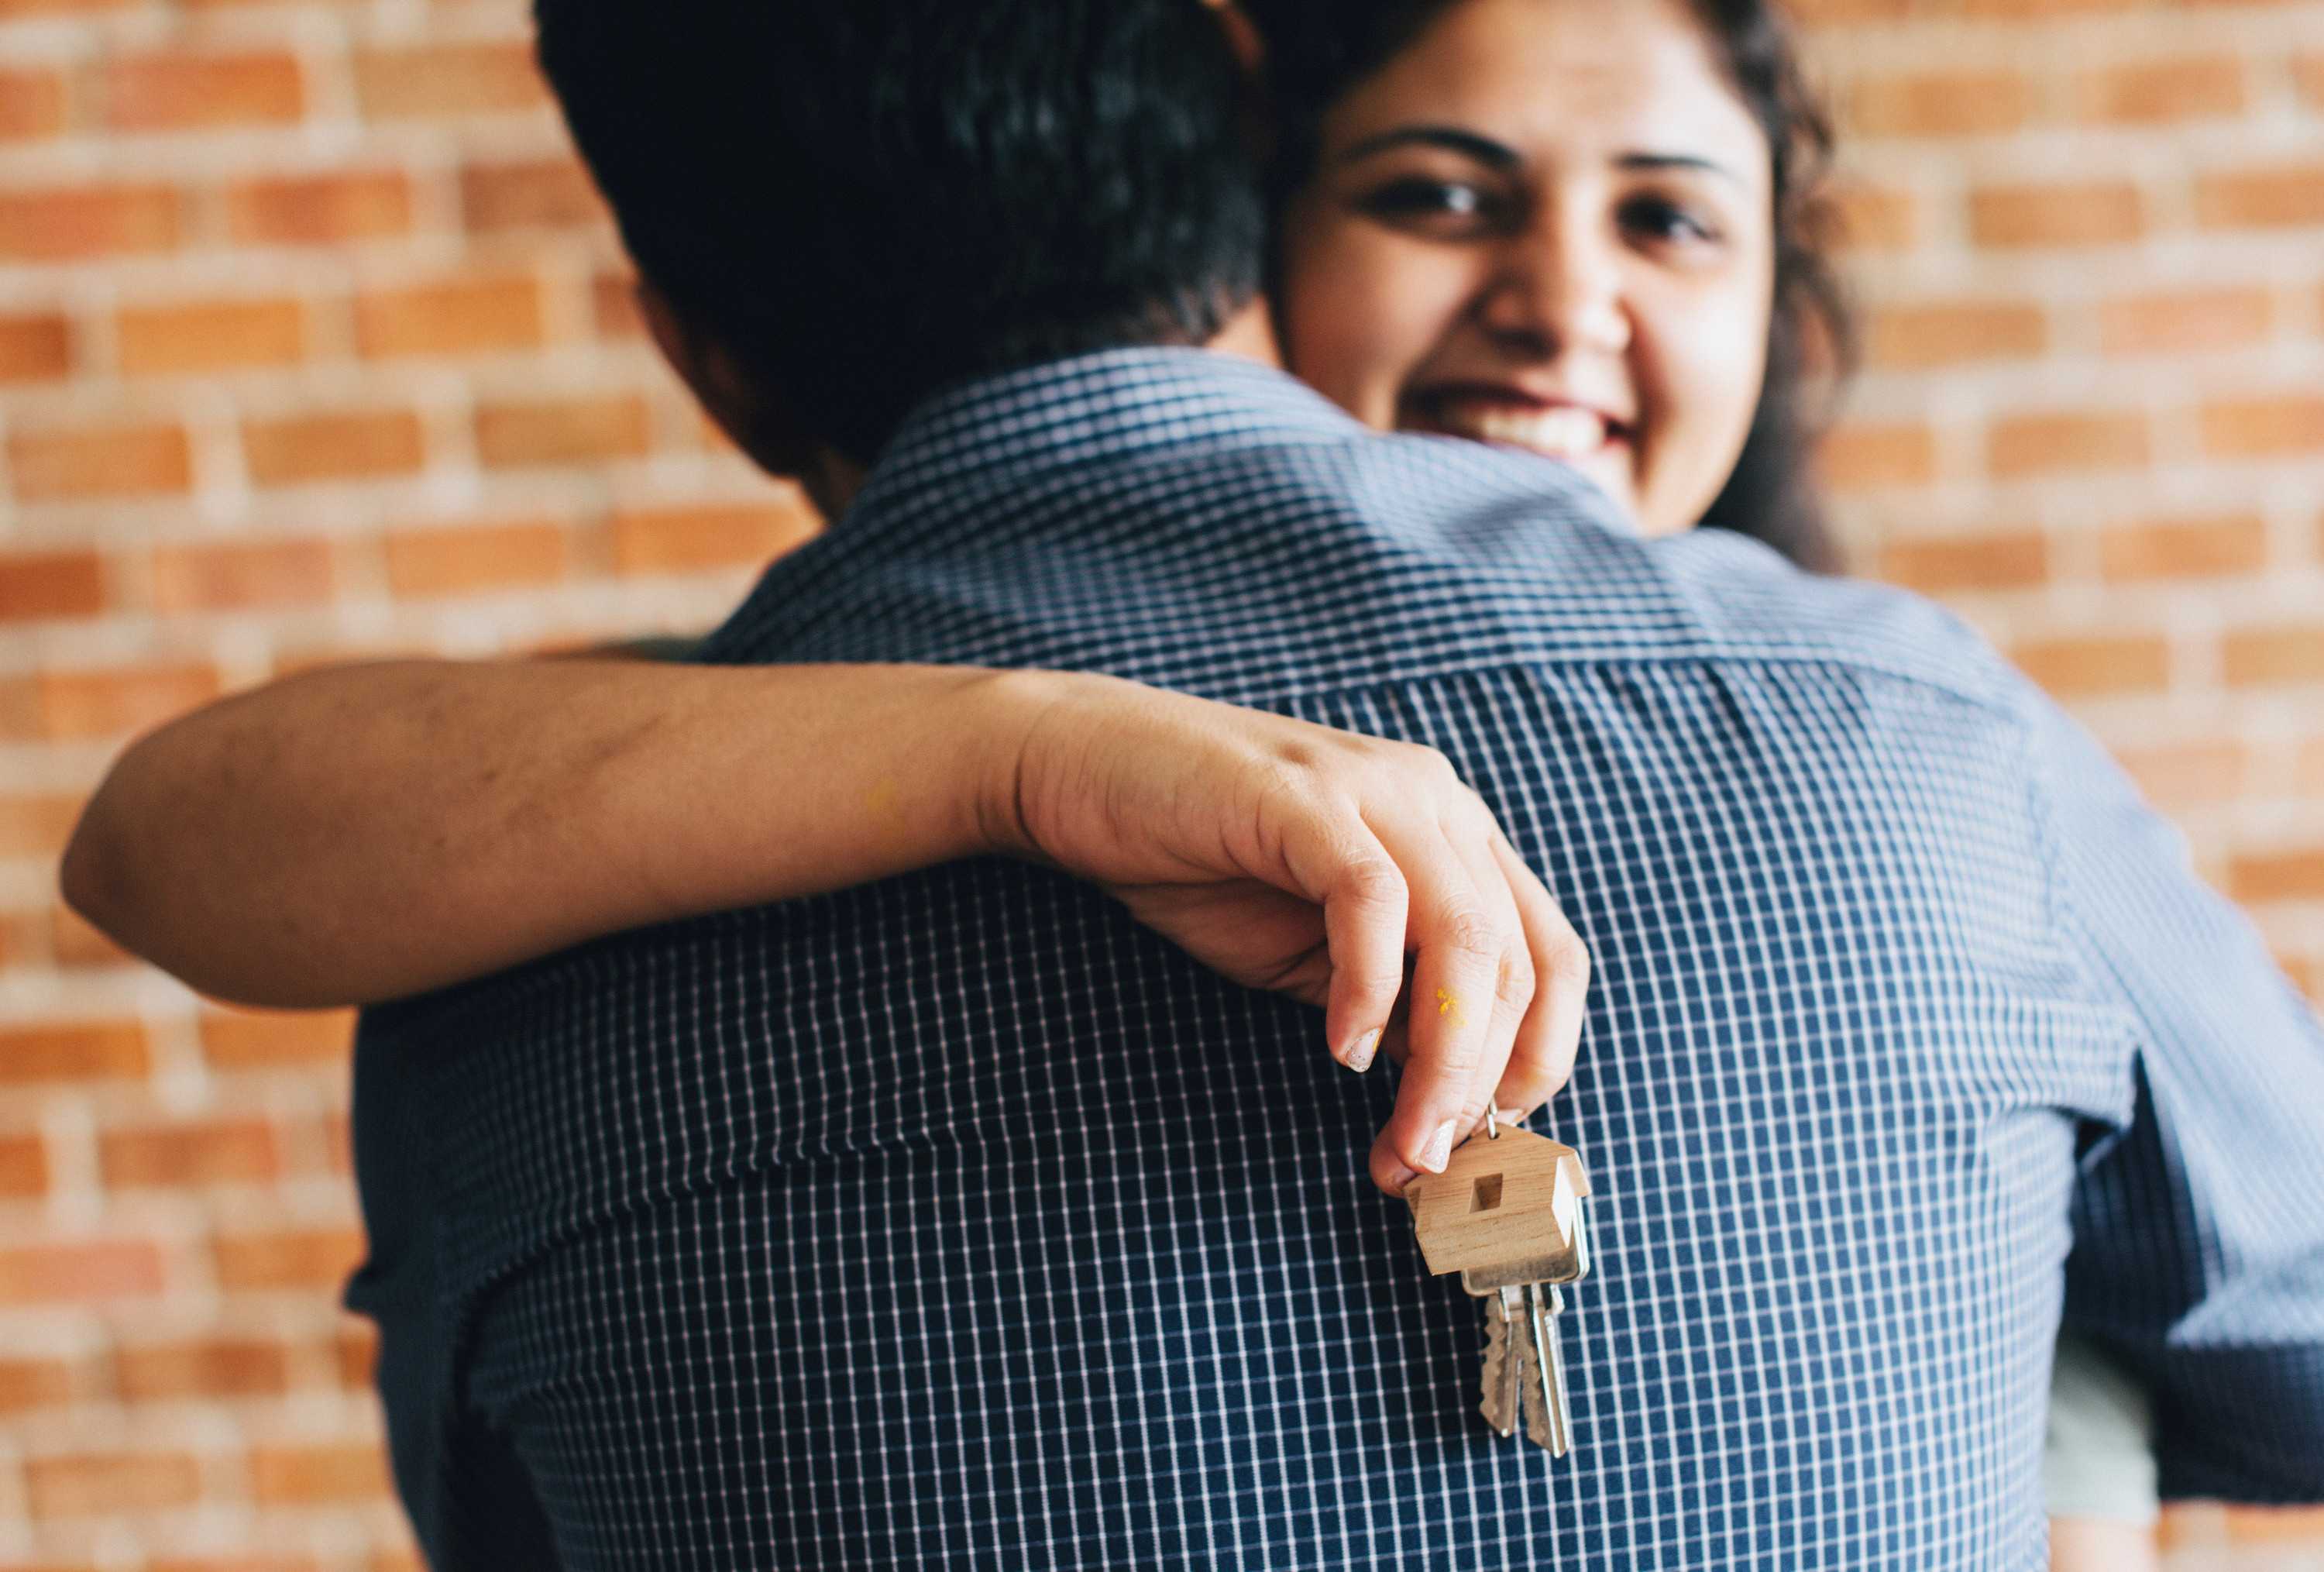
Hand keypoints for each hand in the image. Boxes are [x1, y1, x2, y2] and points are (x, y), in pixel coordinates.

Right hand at [981, 670, 1589, 1193]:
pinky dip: (1371, 988)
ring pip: (1466, 938)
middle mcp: (1438, 802)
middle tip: (1425, 1164)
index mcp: (1457, 836)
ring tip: (1402, 1138)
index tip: (1488, 1142)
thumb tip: (1453, 1099)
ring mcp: (1376, 789)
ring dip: (1443, 1060)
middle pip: (1517, 962)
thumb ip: (1394, 1002)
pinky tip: (1340, 1051)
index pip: (1552, 957)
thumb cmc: (1196, 864)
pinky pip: (1373, 898)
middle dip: (1480, 1085)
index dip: (1538, 1059)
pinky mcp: (1305, 795)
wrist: (1079, 771)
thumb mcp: (1317, 953)